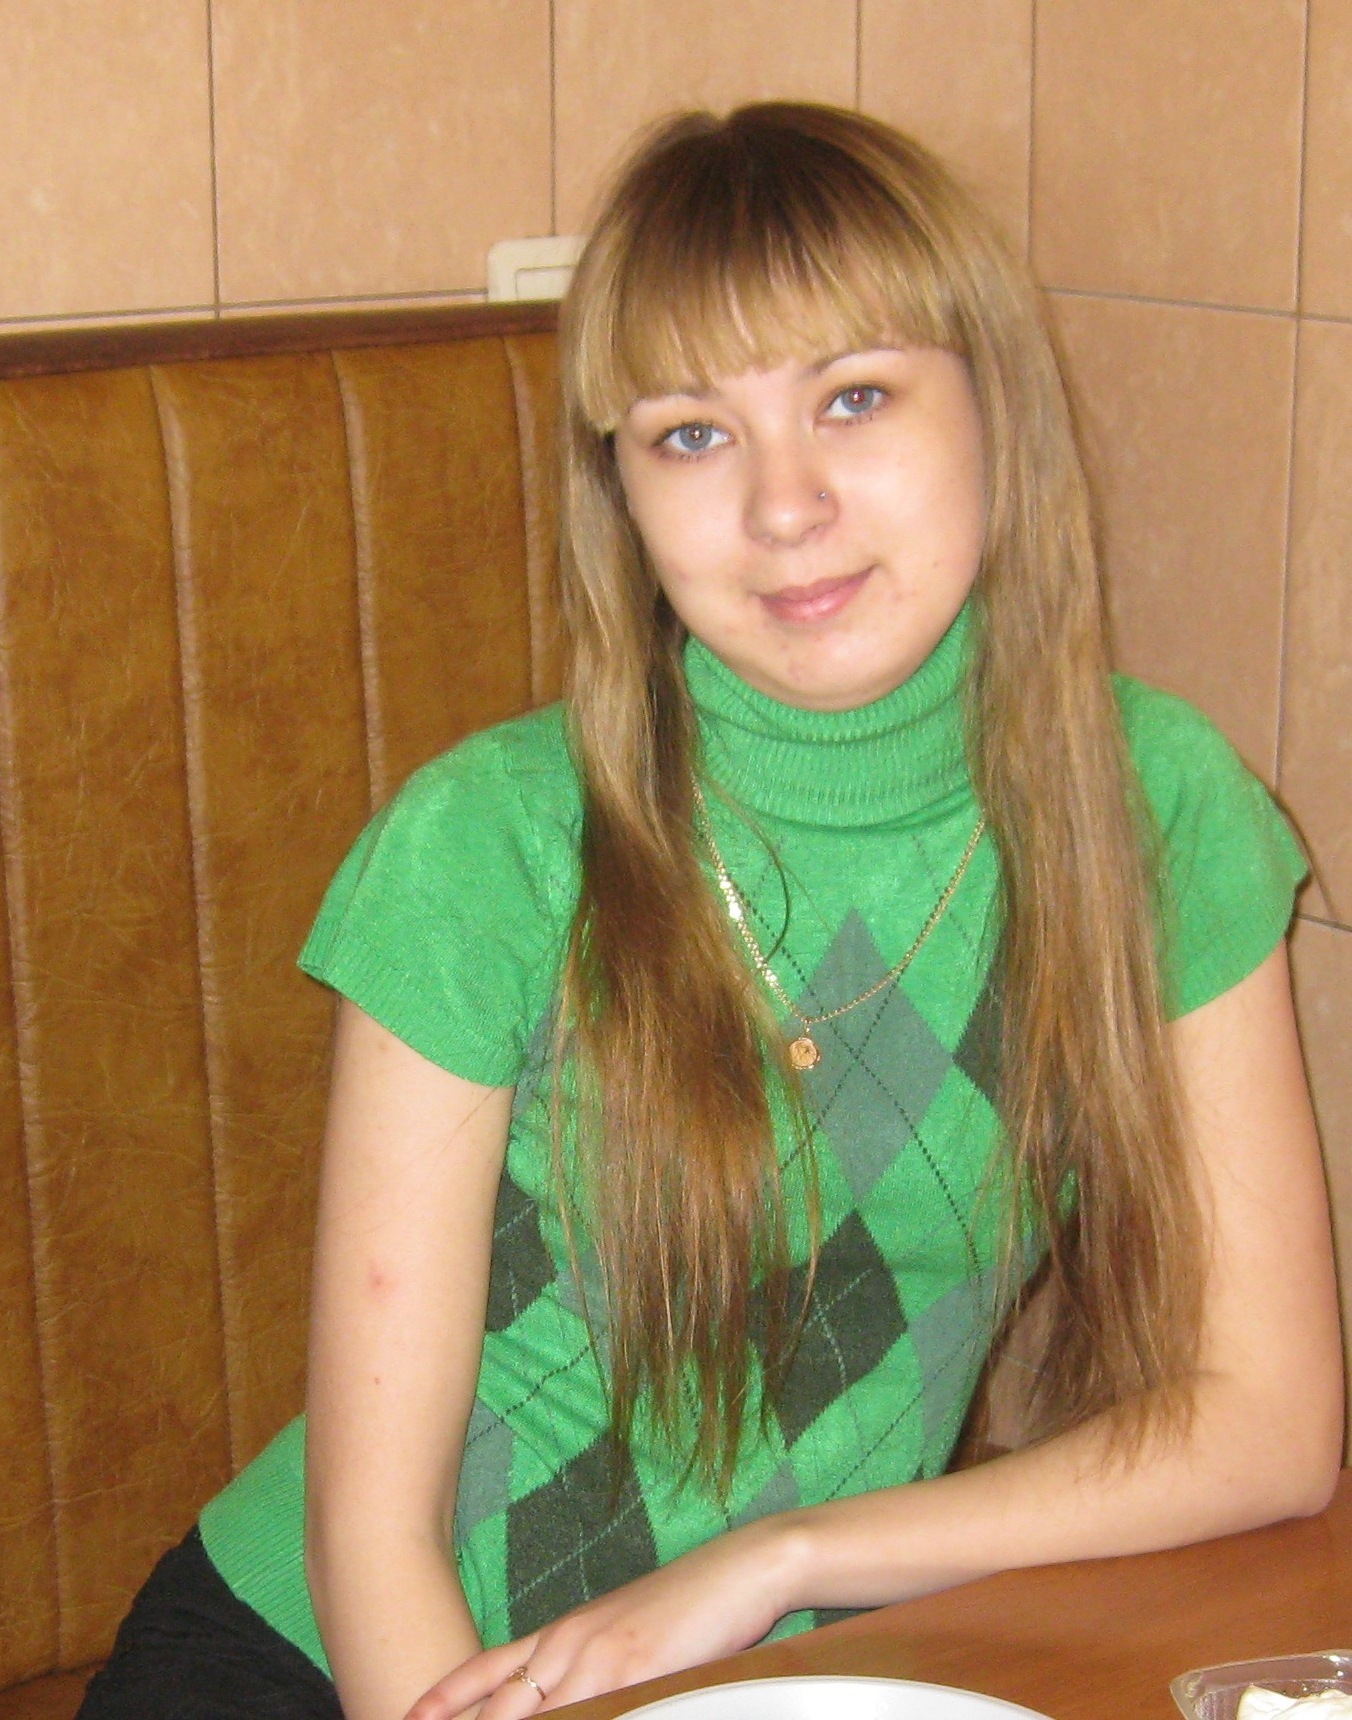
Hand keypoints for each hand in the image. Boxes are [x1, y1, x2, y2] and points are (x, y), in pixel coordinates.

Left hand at [403, 1518, 802, 1718]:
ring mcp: (598, 1661)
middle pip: (499, 1707)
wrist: (741, 1569)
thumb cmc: (689, 1606)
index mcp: (563, 1632)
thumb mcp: (623, 1637)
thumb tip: (564, 1699)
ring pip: (534, 1717)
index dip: (444, 1698)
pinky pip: (590, 1718)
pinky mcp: (634, 1675)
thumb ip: (586, 1668)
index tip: (409, 1717)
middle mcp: (569, 1645)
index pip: (486, 1670)